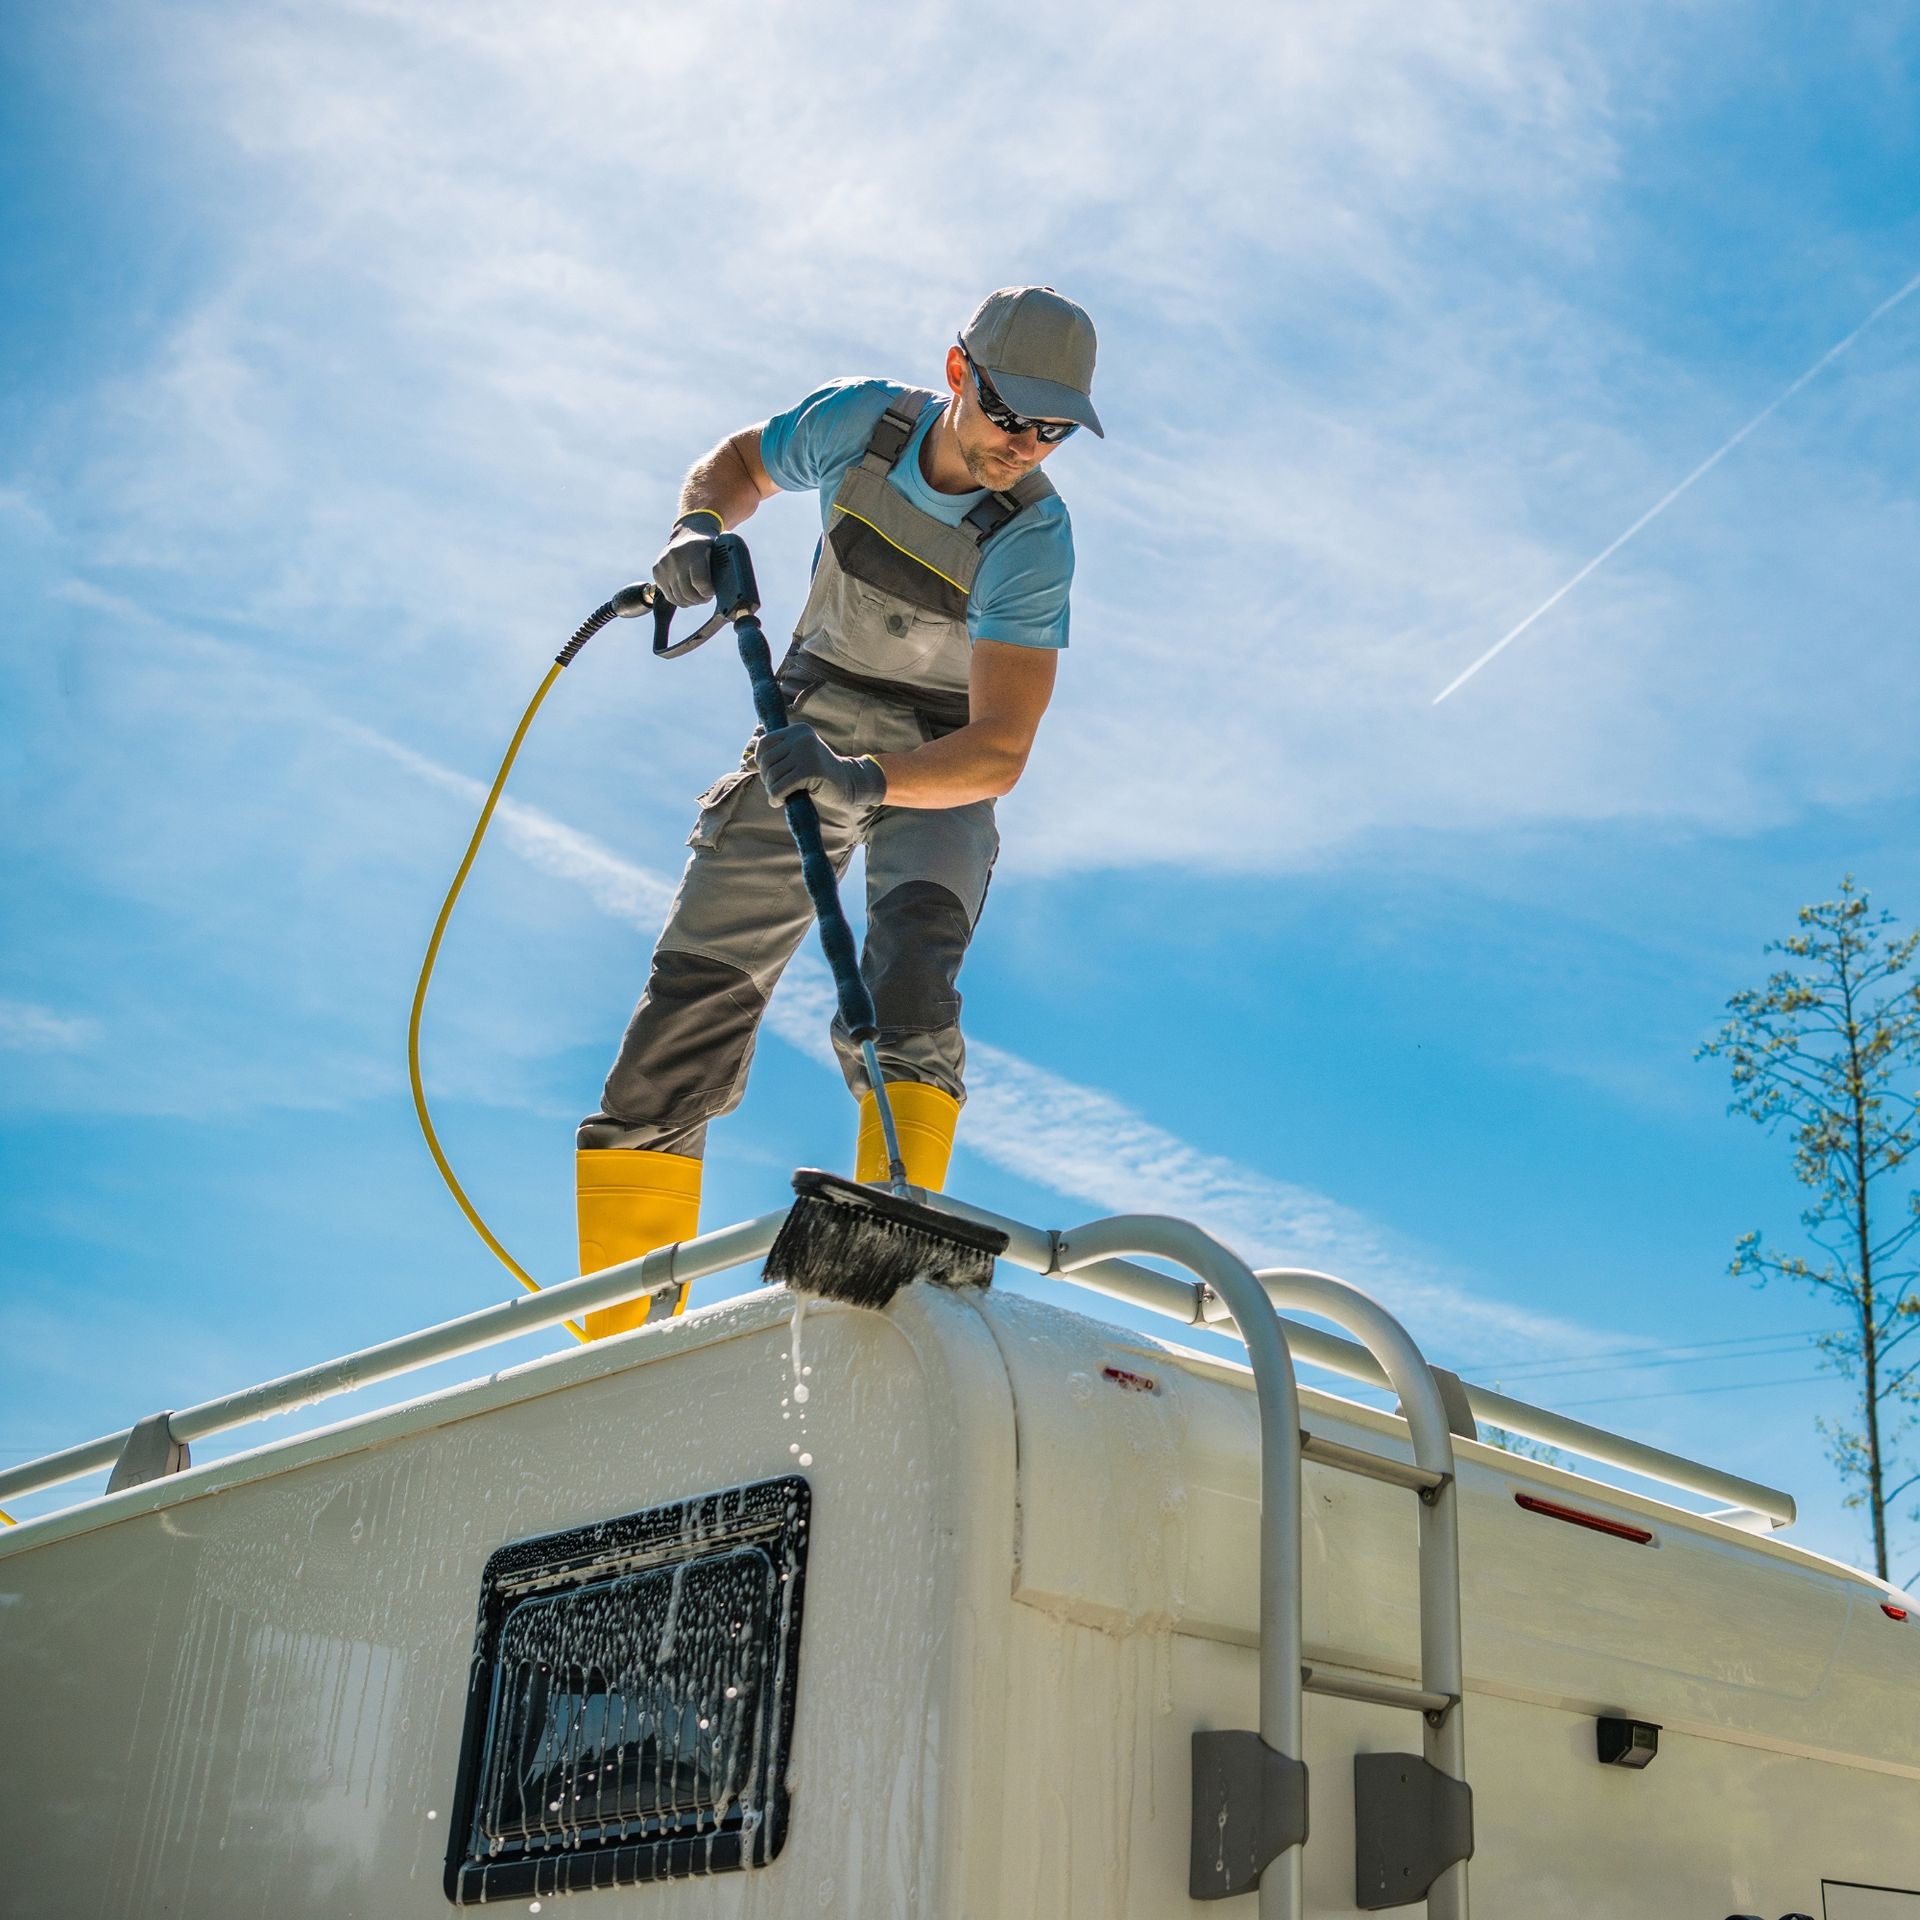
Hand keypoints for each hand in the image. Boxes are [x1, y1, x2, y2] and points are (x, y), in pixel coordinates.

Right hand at [652, 510, 720, 607]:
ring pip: (678, 597)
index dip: (707, 592)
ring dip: (690, 601)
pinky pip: (668, 596)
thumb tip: (731, 593)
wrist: (688, 533)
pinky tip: (686, 593)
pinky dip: (679, 599)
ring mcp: (664, 563)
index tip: (712, 592)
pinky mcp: (656, 570)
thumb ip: (723, 568)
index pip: (700, 582)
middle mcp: (677, 556)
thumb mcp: (719, 552)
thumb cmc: (709, 546)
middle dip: (700, 599)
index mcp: (696, 550)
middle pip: (688, 593)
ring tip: (696, 594)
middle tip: (705, 596)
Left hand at [755, 725, 887, 807]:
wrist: (848, 785)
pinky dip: (777, 797)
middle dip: (767, 778)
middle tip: (776, 789)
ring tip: (780, 796)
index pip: (764, 744)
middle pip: (766, 760)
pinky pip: (780, 787)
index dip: (761, 762)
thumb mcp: (795, 761)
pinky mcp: (811, 770)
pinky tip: (781, 801)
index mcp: (798, 731)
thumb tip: (748, 763)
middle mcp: (802, 737)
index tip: (770, 775)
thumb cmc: (819, 774)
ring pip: (772, 775)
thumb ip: (774, 760)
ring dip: (772, 790)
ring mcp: (807, 752)